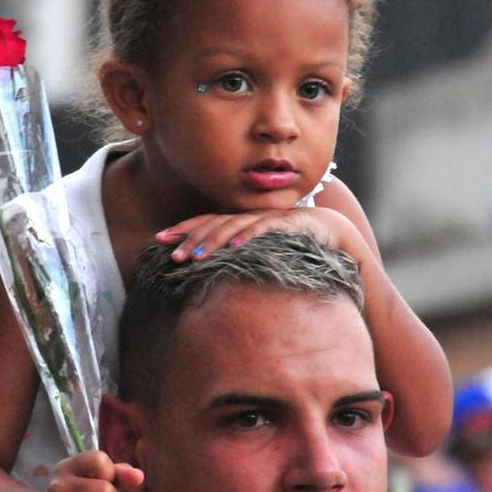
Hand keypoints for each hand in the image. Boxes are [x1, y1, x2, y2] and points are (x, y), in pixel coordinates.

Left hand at [157, 207, 372, 262]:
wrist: (333, 233)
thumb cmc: (292, 244)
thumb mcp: (259, 251)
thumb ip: (236, 256)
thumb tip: (208, 274)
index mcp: (240, 221)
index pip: (205, 222)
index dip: (182, 229)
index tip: (159, 239)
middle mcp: (250, 216)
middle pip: (214, 224)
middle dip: (191, 239)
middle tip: (172, 256)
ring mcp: (268, 218)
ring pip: (234, 227)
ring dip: (213, 241)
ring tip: (196, 256)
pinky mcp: (287, 223)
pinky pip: (264, 229)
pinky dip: (248, 236)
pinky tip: (235, 246)